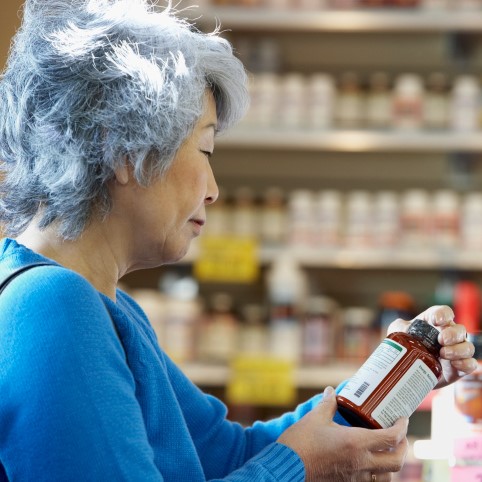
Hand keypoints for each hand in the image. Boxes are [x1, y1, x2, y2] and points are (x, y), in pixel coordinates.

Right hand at [277, 386, 407, 481]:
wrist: (286, 467)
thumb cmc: (300, 442)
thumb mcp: (315, 418)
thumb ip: (328, 404)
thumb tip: (332, 391)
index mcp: (356, 443)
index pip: (391, 438)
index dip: (402, 428)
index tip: (402, 419)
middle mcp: (361, 463)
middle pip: (396, 462)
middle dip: (403, 448)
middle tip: (400, 437)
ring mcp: (355, 478)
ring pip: (386, 477)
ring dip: (391, 465)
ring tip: (386, 452)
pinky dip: (376, 475)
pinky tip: (369, 466)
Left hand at [387, 305, 477, 388]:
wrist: (407, 370)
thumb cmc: (406, 346)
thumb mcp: (398, 333)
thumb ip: (399, 326)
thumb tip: (401, 326)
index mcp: (434, 323)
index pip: (444, 312)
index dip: (443, 314)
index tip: (436, 320)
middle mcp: (449, 335)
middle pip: (459, 330)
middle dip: (453, 333)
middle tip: (441, 340)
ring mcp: (455, 352)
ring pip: (468, 347)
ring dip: (458, 350)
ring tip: (443, 353)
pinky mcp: (458, 368)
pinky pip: (470, 364)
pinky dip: (465, 363)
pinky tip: (454, 364)